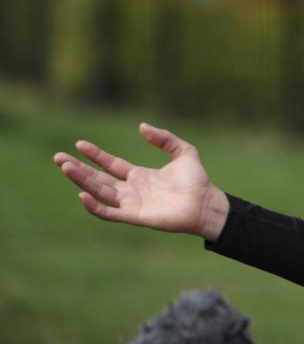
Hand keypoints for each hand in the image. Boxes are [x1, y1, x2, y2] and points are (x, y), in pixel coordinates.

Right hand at [52, 123, 228, 240]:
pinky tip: (82, 194)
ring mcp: (131, 204)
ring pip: (99, 192)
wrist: (206, 203)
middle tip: (58, 158)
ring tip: (65, 167)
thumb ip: (164, 138)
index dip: (95, 155)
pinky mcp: (134, 216)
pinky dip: (94, 206)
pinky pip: (109, 213)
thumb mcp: (183, 151)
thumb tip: (141, 126)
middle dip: (78, 168)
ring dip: (81, 181)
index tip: (79, 144)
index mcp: (140, 176)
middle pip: (98, 178)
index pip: (110, 164)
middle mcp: (131, 190)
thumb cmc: (197, 180)